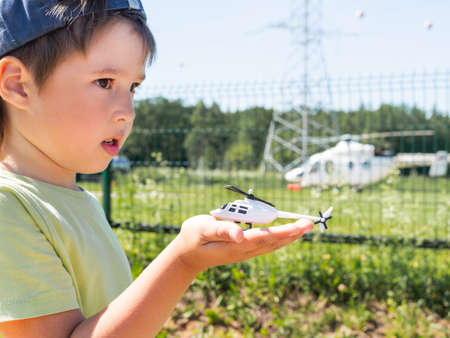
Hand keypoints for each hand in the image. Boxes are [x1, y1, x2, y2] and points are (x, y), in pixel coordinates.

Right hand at [172, 215, 312, 272]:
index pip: (264, 237)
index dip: (282, 231)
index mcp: (235, 245)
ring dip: (289, 237)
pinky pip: (266, 244)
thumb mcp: (202, 230)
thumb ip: (221, 230)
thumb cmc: (193, 238)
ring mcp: (245, 252)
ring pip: (272, 244)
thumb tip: (241, 234)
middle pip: (273, 242)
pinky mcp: (244, 250)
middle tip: (310, 224)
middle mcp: (244, 250)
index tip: (298, 226)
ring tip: (304, 227)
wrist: (187, 256)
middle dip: (292, 233)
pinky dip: (279, 238)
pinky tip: (288, 234)